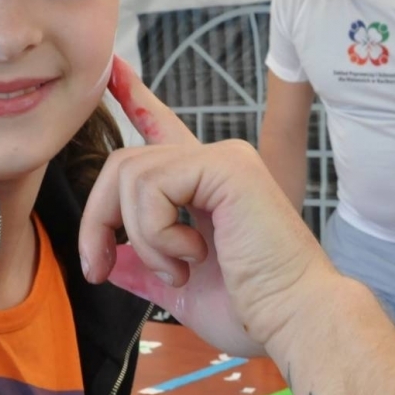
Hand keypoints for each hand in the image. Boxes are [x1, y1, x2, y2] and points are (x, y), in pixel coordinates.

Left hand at [82, 58, 333, 354]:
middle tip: (99, 269)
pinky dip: (154, 230)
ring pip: (131, 174)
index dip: (137, 102)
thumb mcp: (181, 290)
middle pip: (125, 163)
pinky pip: (151, 185)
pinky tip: (193, 254)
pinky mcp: (225, 165)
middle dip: (98, 219)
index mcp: (210, 188)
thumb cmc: (254, 311)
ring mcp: (224, 159)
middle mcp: (218, 164)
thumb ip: (144, 269)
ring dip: (139, 236)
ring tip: (176, 270)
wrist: (295, 320)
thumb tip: (110, 259)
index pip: (164, 133)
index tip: (114, 74)